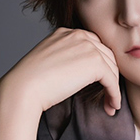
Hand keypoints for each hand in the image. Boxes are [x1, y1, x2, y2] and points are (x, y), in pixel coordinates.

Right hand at [0, 27, 120, 116]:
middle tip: (108, 96)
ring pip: (112, 68)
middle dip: (109, 76)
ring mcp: (88, 47)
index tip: (100, 83)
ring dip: (113, 88)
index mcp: (66, 33)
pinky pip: (112, 80)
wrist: (24, 88)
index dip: (100, 66)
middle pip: (106, 56)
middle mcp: (79, 35)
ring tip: (110, 105)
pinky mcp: (95, 62)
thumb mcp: (48, 61)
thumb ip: (65, 58)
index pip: (93, 46)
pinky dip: (115, 95)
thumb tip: (78, 73)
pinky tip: (112, 106)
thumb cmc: (30, 81)